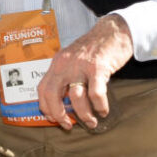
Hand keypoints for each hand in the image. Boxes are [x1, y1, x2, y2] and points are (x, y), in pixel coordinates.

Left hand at [34, 14, 133, 129]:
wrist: (113, 31)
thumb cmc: (94, 47)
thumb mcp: (72, 58)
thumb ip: (65, 74)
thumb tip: (62, 98)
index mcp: (57, 63)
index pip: (42, 88)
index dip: (45, 106)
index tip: (53, 118)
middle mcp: (65, 65)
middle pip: (52, 94)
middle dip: (58, 114)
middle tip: (67, 125)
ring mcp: (81, 66)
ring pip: (76, 97)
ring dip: (83, 114)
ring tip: (91, 122)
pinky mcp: (98, 68)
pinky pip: (96, 93)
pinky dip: (99, 105)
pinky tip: (103, 111)